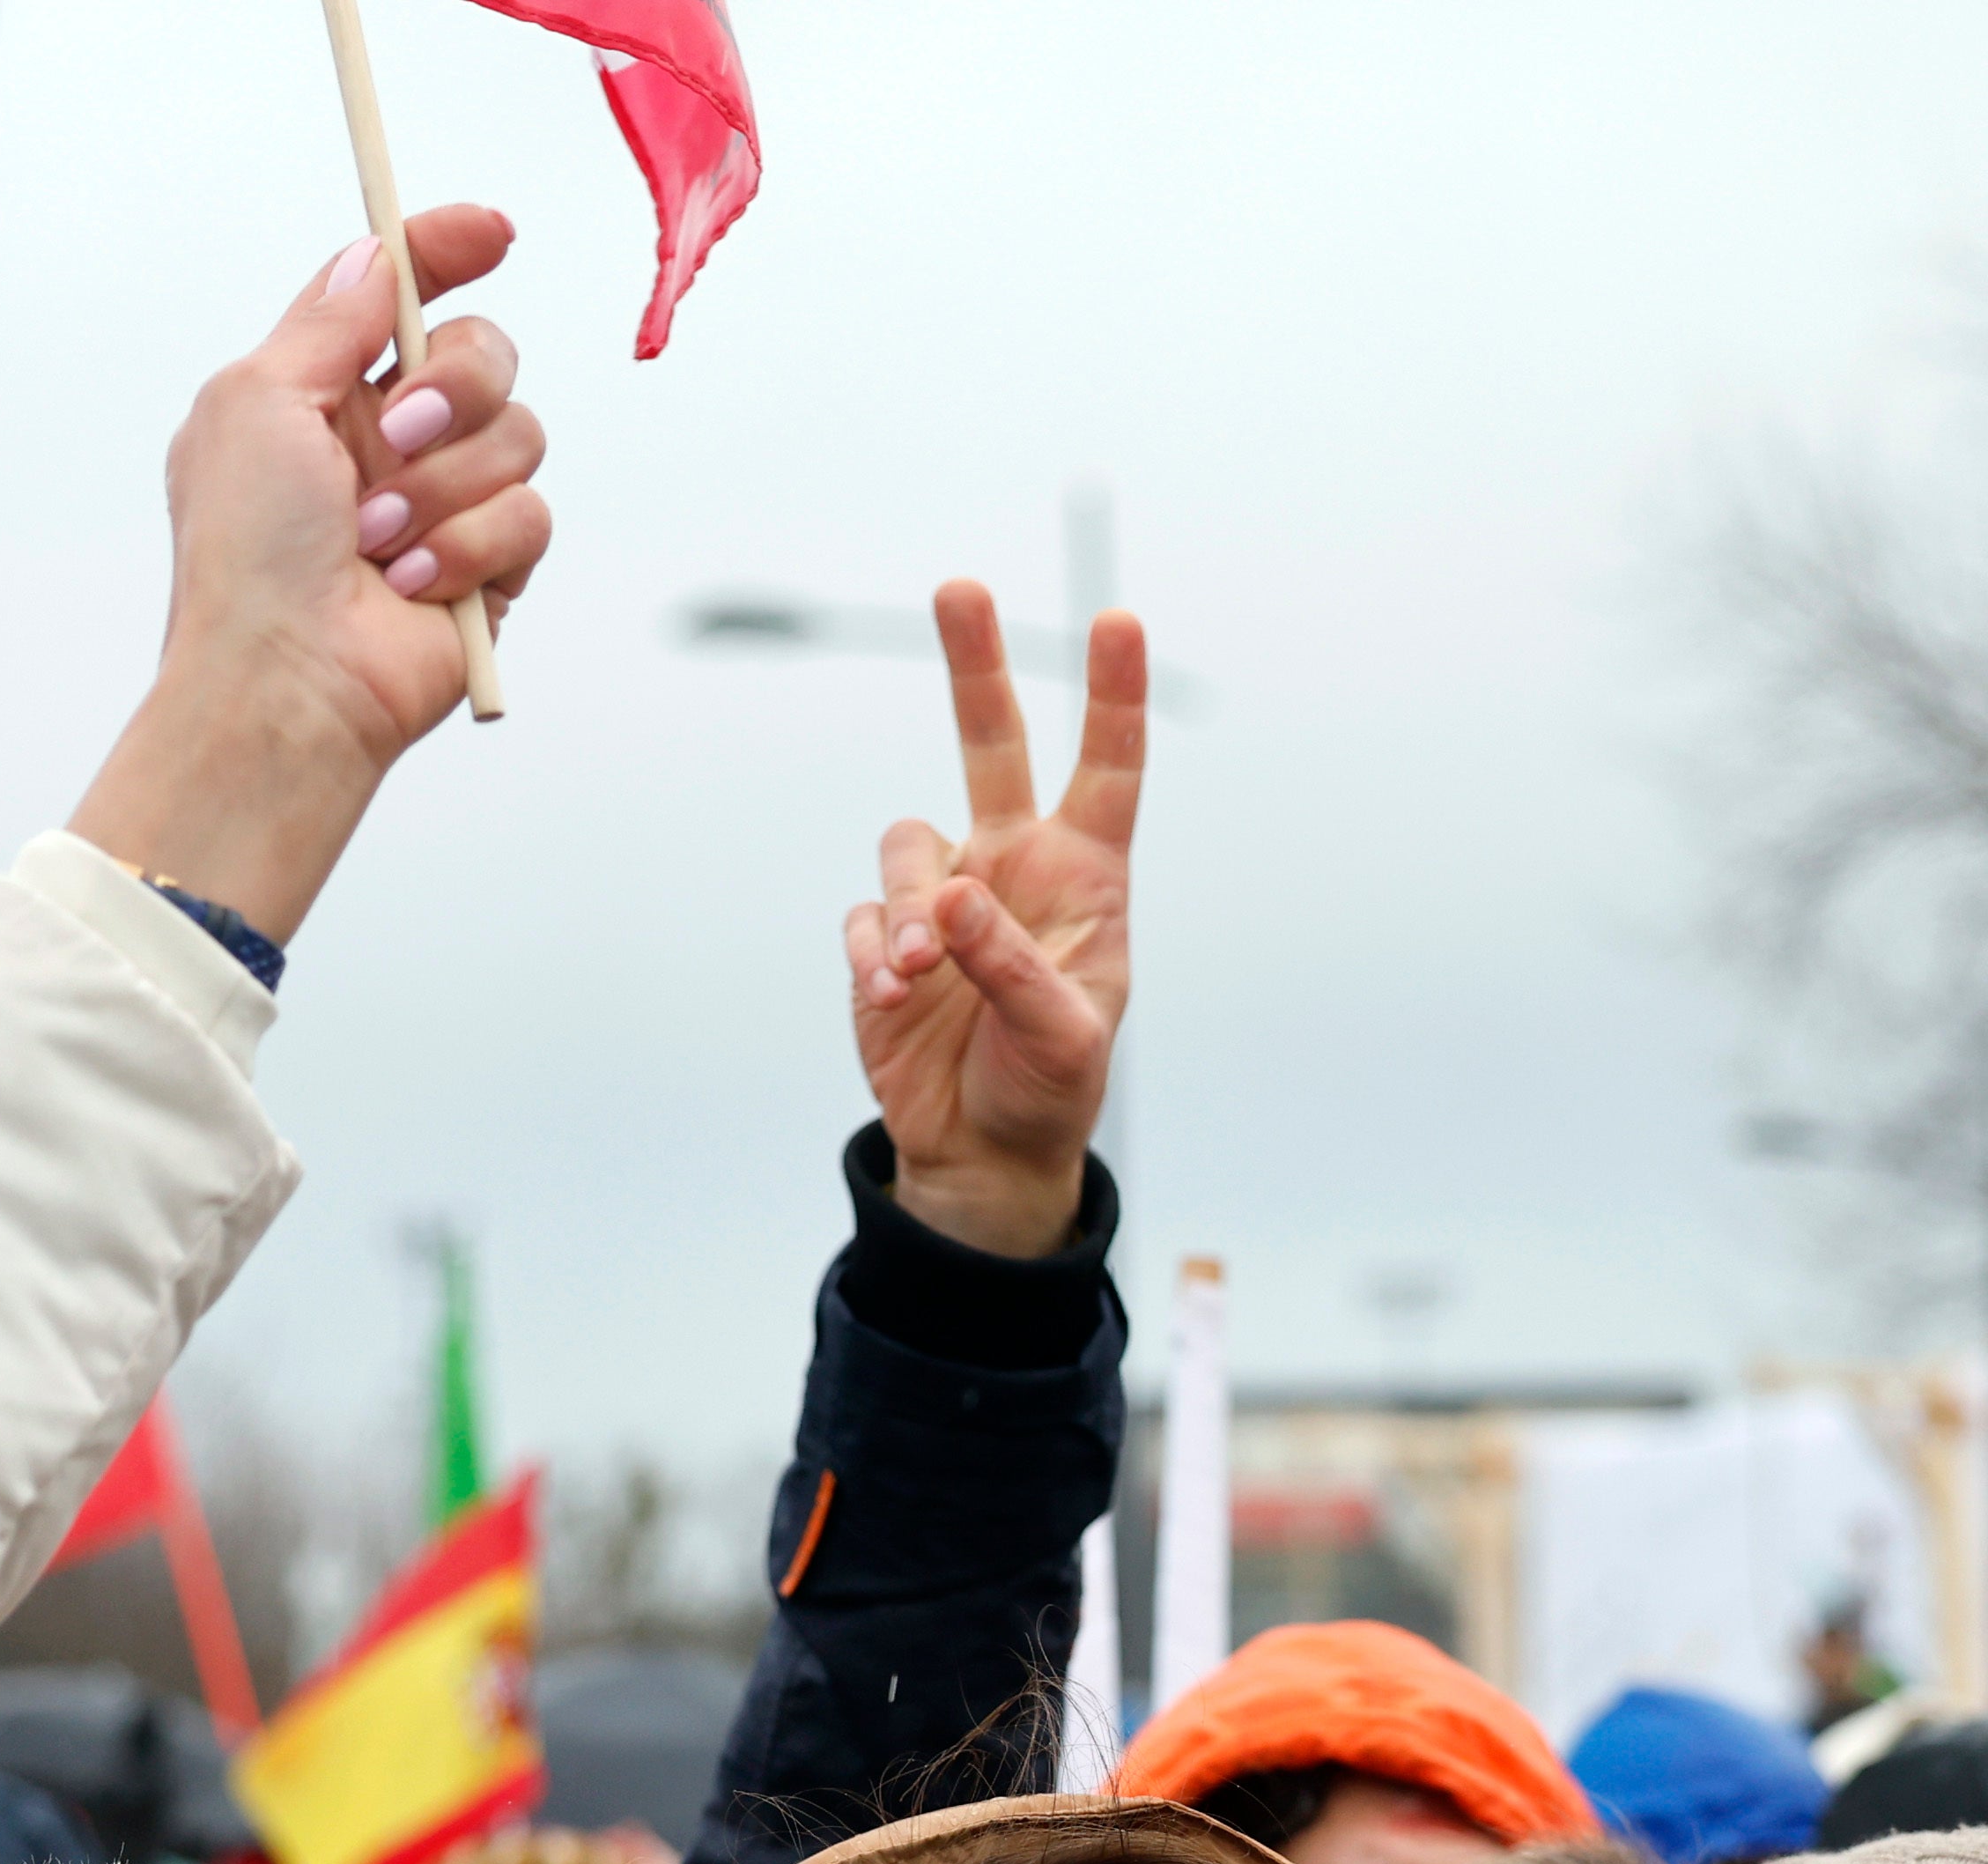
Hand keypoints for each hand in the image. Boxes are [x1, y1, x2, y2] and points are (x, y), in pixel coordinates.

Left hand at [67, 209, 555, 944]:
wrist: (287, 680)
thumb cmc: (245, 555)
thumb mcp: (255, 400)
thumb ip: (327, 317)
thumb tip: (376, 255)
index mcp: (328, 389)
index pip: (405, 292)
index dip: (448, 250)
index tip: (490, 233)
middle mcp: (395, 438)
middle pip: (484, 350)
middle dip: (451, 385)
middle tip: (394, 436)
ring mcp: (449, 501)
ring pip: (519, 433)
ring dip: (444, 486)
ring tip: (380, 542)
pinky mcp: (494, 566)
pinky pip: (531, 514)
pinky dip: (469, 548)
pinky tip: (413, 586)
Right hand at [848, 584, 1147, 1258]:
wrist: (983, 1151)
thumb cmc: (1050, 1087)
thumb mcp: (1064, 1037)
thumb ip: (1012, 965)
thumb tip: (950, 898)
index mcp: (1084, 879)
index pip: (1107, 771)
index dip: (1112, 697)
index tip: (1119, 621)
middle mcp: (1012, 867)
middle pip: (992, 745)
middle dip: (975, 665)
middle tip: (960, 587)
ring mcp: (945, 897)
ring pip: (910, 845)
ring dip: (912, 906)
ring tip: (925, 974)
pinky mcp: (888, 938)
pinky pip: (869, 917)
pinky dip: (875, 954)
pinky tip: (893, 998)